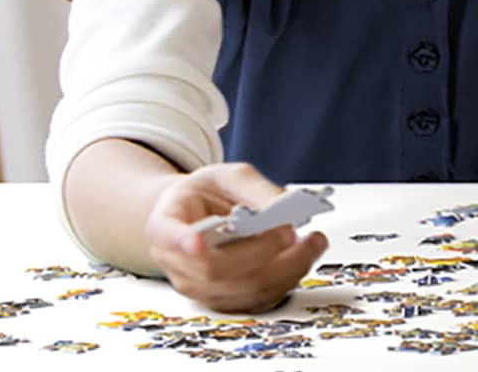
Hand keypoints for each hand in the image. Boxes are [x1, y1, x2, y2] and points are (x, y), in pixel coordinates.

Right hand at [143, 163, 328, 312]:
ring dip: (286, 268)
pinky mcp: (227, 300)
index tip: (196, 241)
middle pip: (216, 269)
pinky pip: (259, 300)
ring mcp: (201, 288)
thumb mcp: (226, 176)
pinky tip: (304, 256)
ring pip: (243, 290)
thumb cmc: (206, 195)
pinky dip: (289, 279)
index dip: (182, 242)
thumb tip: (284, 205)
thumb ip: (253, 188)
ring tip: (313, 241)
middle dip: (261, 250)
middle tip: (291, 230)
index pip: (169, 238)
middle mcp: (178, 264)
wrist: (197, 216)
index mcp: (165, 226)